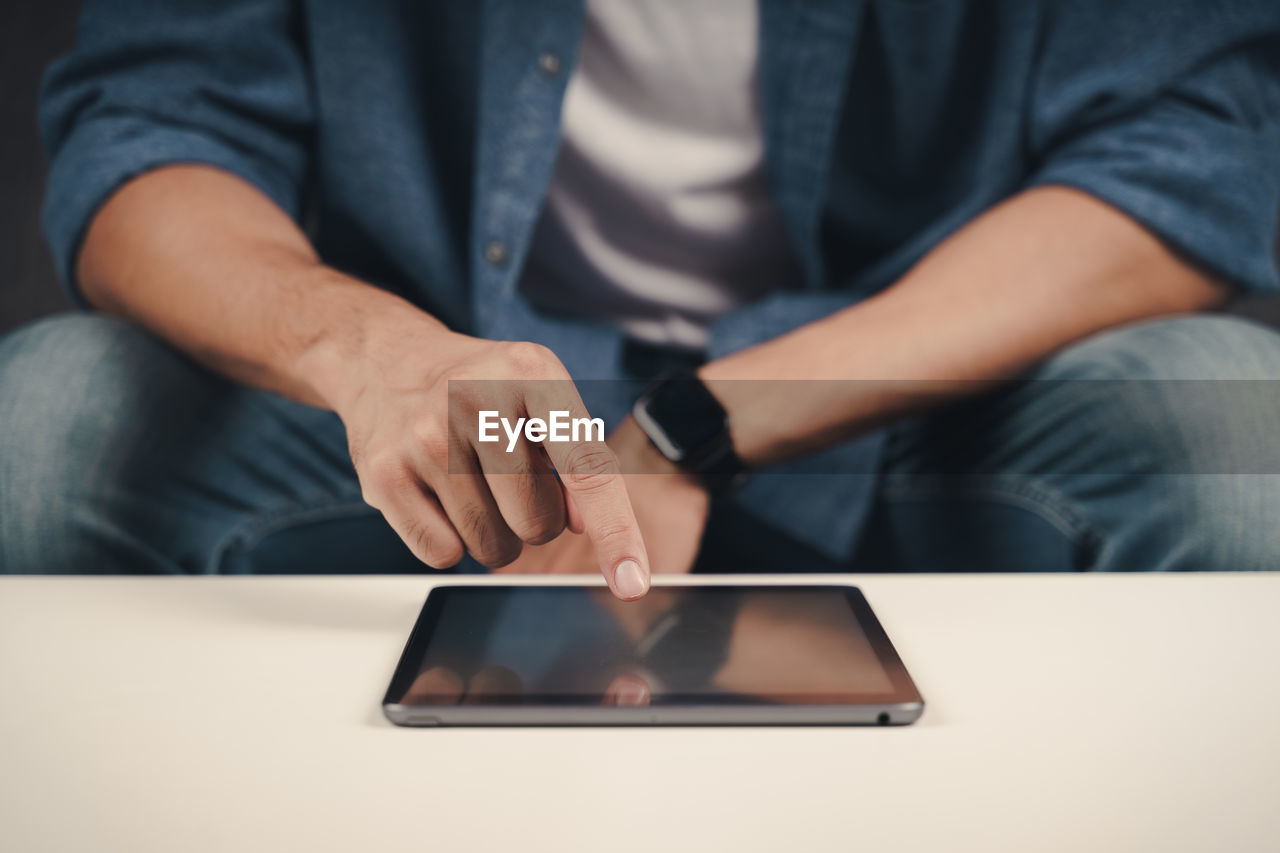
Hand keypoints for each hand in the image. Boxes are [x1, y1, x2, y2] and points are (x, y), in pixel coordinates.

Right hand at [326, 309, 649, 598]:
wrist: (386, 360)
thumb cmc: (480, 387)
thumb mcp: (542, 398)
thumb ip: (576, 459)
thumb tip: (586, 525)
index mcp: (531, 374)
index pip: (586, 472)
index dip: (616, 533)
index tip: (633, 582)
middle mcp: (476, 401)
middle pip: (537, 524)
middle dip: (534, 519)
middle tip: (509, 479)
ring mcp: (425, 439)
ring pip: (491, 547)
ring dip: (494, 532)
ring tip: (473, 482)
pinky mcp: (384, 475)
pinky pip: (443, 554)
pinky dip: (450, 540)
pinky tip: (439, 495)